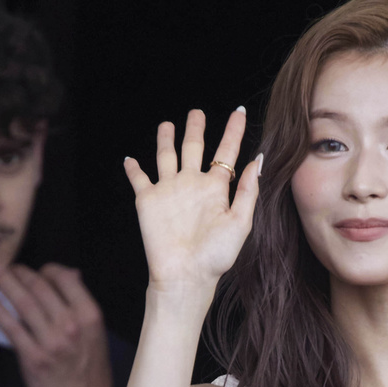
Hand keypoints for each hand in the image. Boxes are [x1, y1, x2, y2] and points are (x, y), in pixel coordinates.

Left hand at [0, 263, 112, 386]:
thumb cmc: (91, 368)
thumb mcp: (96, 333)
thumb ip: (82, 304)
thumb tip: (71, 274)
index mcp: (90, 316)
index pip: (66, 279)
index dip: (48, 269)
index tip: (37, 271)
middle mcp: (71, 325)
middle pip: (40, 287)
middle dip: (20, 273)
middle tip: (7, 267)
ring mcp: (51, 341)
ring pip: (23, 303)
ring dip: (6, 284)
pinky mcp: (32, 357)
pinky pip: (11, 327)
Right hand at [125, 108, 260, 290]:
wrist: (186, 274)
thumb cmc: (216, 255)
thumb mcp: (240, 222)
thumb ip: (248, 191)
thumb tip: (257, 159)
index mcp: (216, 189)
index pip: (226, 152)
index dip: (233, 131)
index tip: (239, 111)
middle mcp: (192, 185)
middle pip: (194, 148)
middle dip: (196, 129)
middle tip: (197, 112)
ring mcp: (169, 191)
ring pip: (166, 157)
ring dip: (165, 140)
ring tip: (167, 124)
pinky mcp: (148, 200)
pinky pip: (139, 179)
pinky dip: (133, 168)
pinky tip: (129, 159)